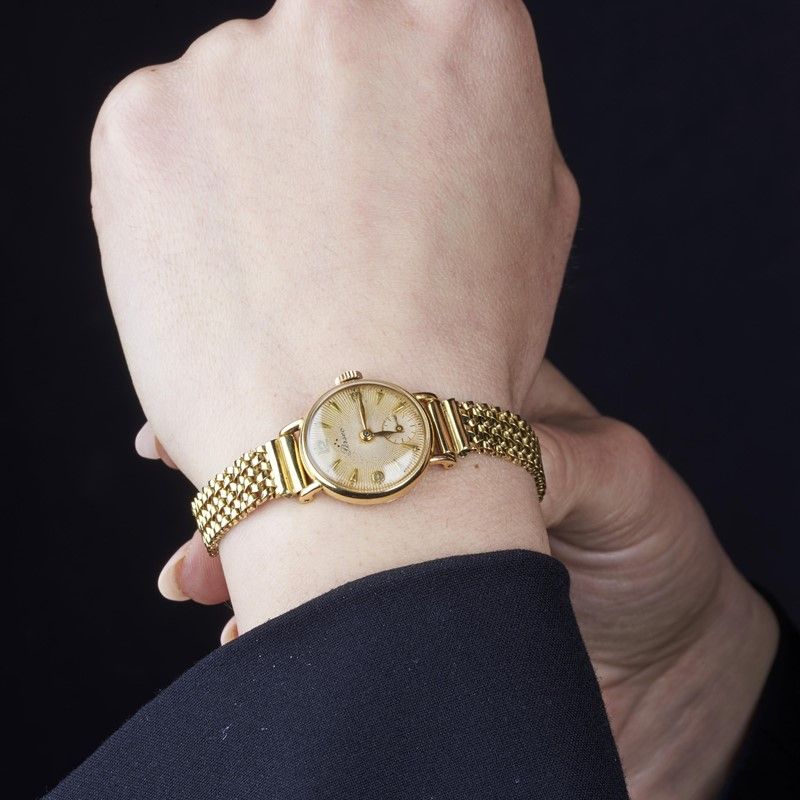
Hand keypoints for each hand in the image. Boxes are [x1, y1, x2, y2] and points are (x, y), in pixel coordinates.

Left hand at [93, 1, 577, 628]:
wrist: (359, 444)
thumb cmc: (464, 343)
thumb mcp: (534, 213)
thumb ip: (481, 116)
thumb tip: (426, 89)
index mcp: (462, 19)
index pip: (413, 8)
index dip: (393, 91)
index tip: (378, 139)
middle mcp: (345, 11)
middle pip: (320, 38)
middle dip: (324, 117)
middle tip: (329, 219)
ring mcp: (233, 59)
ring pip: (235, 91)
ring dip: (250, 161)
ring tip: (281, 270)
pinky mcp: (141, 119)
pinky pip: (164, 138)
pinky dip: (186, 196)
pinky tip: (228, 272)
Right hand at [149, 358, 777, 797]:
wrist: (666, 649)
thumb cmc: (650, 546)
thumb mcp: (623, 482)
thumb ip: (552, 458)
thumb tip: (486, 460)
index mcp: (474, 407)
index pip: (373, 373)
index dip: (298, 374)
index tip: (218, 388)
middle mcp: (425, 460)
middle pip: (318, 444)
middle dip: (247, 458)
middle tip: (175, 467)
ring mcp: (404, 531)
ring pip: (305, 521)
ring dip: (243, 540)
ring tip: (194, 571)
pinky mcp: (399, 596)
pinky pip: (325, 593)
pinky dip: (278, 603)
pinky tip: (239, 618)